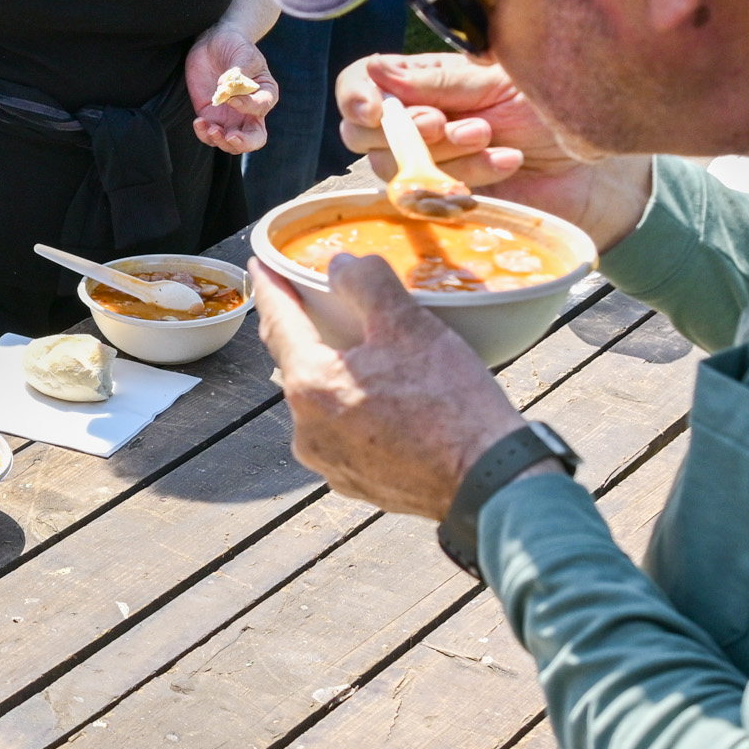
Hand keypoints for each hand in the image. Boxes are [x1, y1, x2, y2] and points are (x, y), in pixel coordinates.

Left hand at [186, 27, 274, 152]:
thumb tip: (225, 87)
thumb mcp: (242, 53)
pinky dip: (204, 134)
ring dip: (220, 141)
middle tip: (229, 137)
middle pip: (254, 139)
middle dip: (243, 143)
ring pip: (231, 143)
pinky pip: (210, 134)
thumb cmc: (234, 46)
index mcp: (265, 94)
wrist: (214, 43)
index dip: (248, 107)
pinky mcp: (211, 116)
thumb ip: (238, 71)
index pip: (261, 108)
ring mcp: (230, 116)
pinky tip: (198, 122)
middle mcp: (250, 110)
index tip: (231, 98)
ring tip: (209, 128)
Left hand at [252, 257, 526, 520]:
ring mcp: (328, 462)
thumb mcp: (409, 325)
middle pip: (299, 364)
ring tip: (369, 357)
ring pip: (323, 401)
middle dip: (309, 333)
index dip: (271, 288)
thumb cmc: (449, 402)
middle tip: (320, 304)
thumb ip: (366, 284)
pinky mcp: (354, 482)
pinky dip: (356, 410)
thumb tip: (339, 266)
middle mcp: (306, 430)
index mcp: (311, 385)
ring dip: (338, 375)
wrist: (488, 478)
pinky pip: (344, 433)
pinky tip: (387, 402)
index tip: (260, 266)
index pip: (279, 322)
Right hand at [342, 52, 653, 250]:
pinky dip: (467, 178)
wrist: (594, 162)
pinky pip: (428, 199)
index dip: (355, 96)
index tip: (375, 109)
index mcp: (420, 82)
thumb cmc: (549, 107)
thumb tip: (376, 71)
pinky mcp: (443, 204)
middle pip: (360, 133)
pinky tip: (507, 161)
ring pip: (393, 168)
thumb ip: (437, 80)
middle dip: (403, 129)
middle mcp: (413, 124)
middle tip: (446, 122)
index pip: (359, 84)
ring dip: (444, 152)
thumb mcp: (495, 79)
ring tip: (492, 137)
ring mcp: (424, 167)